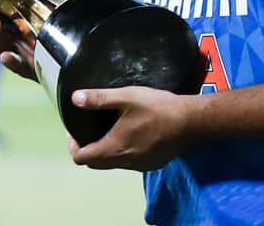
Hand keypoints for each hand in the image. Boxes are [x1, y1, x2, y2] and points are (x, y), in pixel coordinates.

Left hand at [67, 86, 194, 171]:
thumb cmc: (157, 108)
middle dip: (88, 148)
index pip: (81, 158)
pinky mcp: (152, 164)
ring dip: (106, 150)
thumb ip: (99, 98)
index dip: (73, 144)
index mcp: (113, 148)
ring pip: (113, 163)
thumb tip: (75, 98)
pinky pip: (130, 162)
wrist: (190, 121)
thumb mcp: (126, 97)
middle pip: (95, 163)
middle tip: (90, 128)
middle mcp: (124, 163)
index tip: (76, 130)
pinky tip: (133, 134)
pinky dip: (124, 151)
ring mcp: (139, 166)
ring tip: (111, 128)